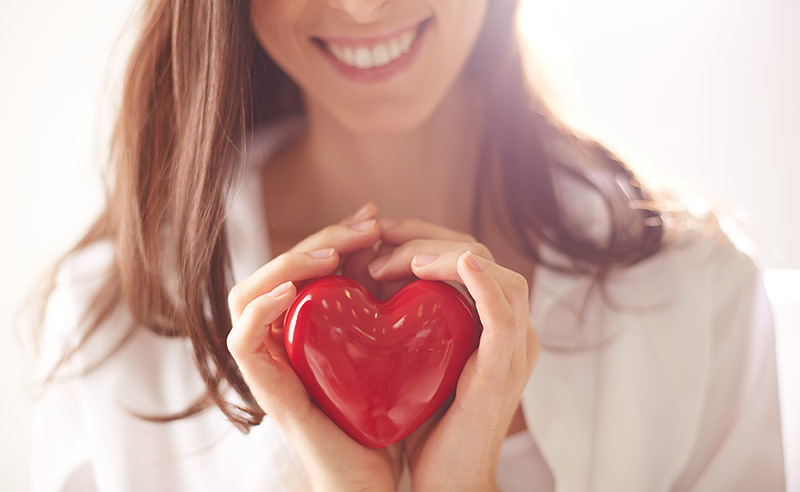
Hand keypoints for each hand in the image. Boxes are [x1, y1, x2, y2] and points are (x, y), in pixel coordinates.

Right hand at [227, 204, 402, 491]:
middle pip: (278, 271)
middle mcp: (284, 340)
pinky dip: (260, 308)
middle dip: (321, 240)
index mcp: (309, 328)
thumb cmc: (390, 415)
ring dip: (287, 264)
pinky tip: (294, 290)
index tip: (372, 218)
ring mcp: (270, 364)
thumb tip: (412, 250)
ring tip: (332, 255)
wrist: (384, 479)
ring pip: (246, 295)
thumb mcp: (393, 346)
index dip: (334, 236)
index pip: (305, 266)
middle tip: (365, 225)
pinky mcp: (266, 390)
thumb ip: (388, 305)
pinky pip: (242, 341)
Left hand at [369, 218, 539, 491]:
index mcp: (491, 324)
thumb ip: (407, 320)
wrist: (444, 483)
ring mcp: (513, 349)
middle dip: (427, 236)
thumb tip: (366, 276)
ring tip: (399, 259)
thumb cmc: (426, 425)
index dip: (424, 236)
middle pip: (481, 255)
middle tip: (379, 237)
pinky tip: (459, 263)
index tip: (378, 235)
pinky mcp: (503, 370)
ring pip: (497, 273)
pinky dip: (484, 283)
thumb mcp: (415, 359)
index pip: (466, 256)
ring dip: (446, 254)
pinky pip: (503, 315)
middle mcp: (511, 330)